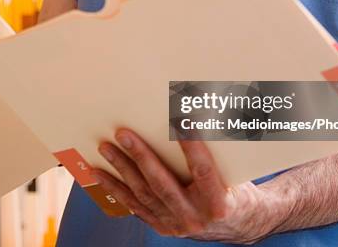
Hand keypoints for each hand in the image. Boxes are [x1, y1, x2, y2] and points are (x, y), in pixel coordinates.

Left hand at [91, 129, 292, 243]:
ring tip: (106, 147)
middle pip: (162, 183)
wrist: (238, 223)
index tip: (181, 120)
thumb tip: (203, 111)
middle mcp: (195, 217)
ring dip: (121, 169)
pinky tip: (99, 173)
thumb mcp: (236, 171)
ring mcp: (176, 225)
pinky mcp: (162, 226)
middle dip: (140, 156)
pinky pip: (134, 206)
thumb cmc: (237, 188)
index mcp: (218, 203)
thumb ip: (219, 150)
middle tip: (123, 133)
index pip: (203, 171)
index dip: (191, 146)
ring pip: (143, 194)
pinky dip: (115, 188)